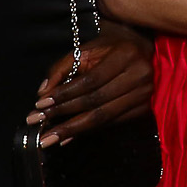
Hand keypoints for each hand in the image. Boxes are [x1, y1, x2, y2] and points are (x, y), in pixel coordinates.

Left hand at [30, 23, 154, 141]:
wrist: (138, 48)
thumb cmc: (108, 49)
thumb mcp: (84, 50)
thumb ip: (61, 69)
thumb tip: (42, 94)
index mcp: (126, 55)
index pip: (90, 80)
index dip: (65, 94)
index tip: (41, 105)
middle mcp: (139, 75)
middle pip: (97, 101)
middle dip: (65, 115)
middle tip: (41, 127)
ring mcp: (145, 94)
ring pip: (104, 116)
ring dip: (74, 129)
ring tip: (51, 138)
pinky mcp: (144, 108)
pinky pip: (111, 123)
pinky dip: (88, 131)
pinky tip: (69, 137)